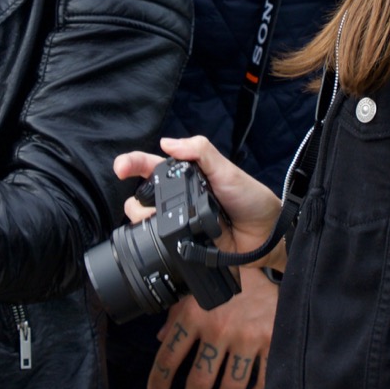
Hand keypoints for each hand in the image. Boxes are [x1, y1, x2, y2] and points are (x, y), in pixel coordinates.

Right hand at [114, 135, 283, 267]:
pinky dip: (159, 243)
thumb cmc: (251, 197)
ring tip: (156, 221)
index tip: (121, 167)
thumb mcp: (227, 170)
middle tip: (143, 205)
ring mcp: (181, 223)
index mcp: (187, 176)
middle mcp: (180, 199)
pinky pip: (163, 245)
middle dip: (135, 201)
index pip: (153, 167)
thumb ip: (200, 151)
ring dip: (144, 221)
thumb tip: (167, 143)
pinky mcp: (185, 245)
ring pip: (146, 222)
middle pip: (142, 197)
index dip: (133, 164)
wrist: (268, 235)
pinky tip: (168, 241)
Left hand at [148, 278, 276, 388]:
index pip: (169, 356)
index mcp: (194, 314)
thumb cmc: (226, 276)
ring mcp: (246, 337)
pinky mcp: (271, 341)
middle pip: (199, 379)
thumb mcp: (196, 289)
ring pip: (230, 386)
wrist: (266, 260)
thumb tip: (162, 337)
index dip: (159, 380)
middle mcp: (218, 328)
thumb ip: (177, 314)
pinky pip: (262, 380)